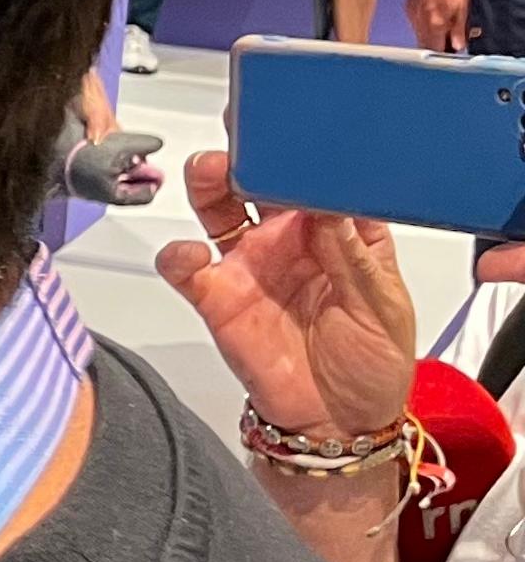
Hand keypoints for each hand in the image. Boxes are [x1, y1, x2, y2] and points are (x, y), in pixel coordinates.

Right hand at [154, 152, 416, 439]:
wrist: (337, 421)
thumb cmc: (372, 361)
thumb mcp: (382, 304)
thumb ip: (352, 256)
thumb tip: (328, 207)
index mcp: (337, 233)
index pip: (321, 182)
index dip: (312, 157)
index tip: (305, 141)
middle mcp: (289, 241)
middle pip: (261, 182)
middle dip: (251, 153)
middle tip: (248, 141)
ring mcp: (250, 266)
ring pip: (218, 208)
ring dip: (209, 183)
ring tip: (210, 171)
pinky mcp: (218, 298)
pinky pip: (186, 269)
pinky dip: (178, 255)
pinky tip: (188, 254)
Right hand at [414, 0, 473, 51]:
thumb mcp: (463, 6)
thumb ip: (459, 28)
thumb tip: (458, 45)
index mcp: (434, 22)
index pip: (434, 49)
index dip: (443, 53)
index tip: (451, 52)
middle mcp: (419, 20)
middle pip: (424, 44)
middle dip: (435, 46)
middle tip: (448, 42)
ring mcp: (412, 13)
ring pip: (419, 33)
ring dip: (430, 34)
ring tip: (443, 25)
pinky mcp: (409, 7)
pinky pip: (415, 22)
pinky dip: (424, 23)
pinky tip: (434, 14)